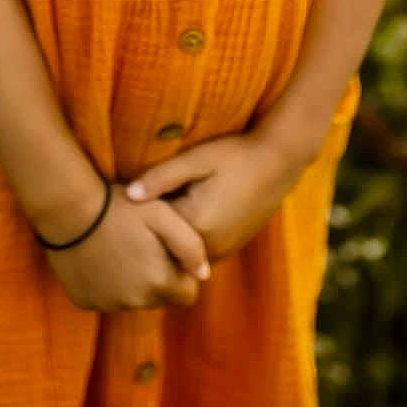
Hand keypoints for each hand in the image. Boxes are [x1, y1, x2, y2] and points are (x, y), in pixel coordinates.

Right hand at [42, 182, 212, 312]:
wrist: (66, 209)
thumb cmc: (119, 207)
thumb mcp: (163, 215)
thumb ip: (191, 246)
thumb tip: (204, 274)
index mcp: (158, 283)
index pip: (187, 294)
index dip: (182, 272)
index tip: (167, 250)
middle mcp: (135, 302)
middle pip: (160, 297)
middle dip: (158, 277)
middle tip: (142, 245)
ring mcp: (107, 305)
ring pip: (133, 299)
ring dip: (132, 281)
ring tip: (120, 248)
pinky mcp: (84, 302)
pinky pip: (105, 298)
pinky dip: (107, 283)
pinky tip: (100, 257)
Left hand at [123, 131, 302, 264]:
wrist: (279, 161)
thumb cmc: (236, 155)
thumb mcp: (196, 160)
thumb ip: (161, 178)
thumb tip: (127, 195)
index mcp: (197, 226)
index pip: (154, 228)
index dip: (141, 212)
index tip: (131, 195)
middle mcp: (209, 248)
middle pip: (167, 244)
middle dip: (154, 226)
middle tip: (142, 202)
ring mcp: (222, 251)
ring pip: (182, 250)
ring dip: (172, 233)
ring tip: (163, 205)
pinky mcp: (230, 248)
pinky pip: (198, 250)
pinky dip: (188, 236)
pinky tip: (186, 210)